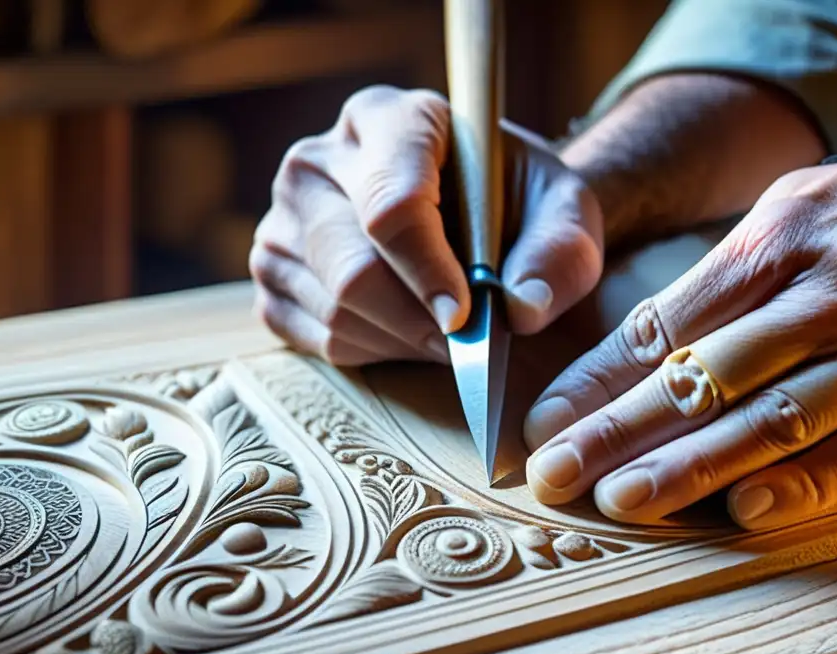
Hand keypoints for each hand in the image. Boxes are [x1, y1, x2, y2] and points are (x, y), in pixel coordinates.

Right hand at [249, 86, 602, 365]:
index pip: (392, 203)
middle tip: (466, 344)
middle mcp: (318, 160)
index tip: (465, 316)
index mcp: (390, 120)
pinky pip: (314, 335)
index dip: (428, 270)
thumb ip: (559, 254)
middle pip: (353, 266)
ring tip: (444, 332)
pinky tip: (405, 331)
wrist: (480, 213)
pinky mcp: (271, 271)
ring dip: (400, 340)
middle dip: (418, 322)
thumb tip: (521, 310)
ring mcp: (284, 217)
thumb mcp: (565, 213)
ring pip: (333, 307)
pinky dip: (370, 350)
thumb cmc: (518, 206)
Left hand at [522, 139, 836, 529]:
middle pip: (704, 373)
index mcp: (779, 240)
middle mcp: (830, 292)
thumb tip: (631, 357)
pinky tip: (745, 513)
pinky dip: (805, 484)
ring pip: (774, 416)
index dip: (597, 381)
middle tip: (557, 475)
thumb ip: (720, 283)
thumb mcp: (797, 215)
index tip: (545, 425)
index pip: (665, 324)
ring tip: (623, 501)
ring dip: (692, 465)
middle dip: (619, 430)